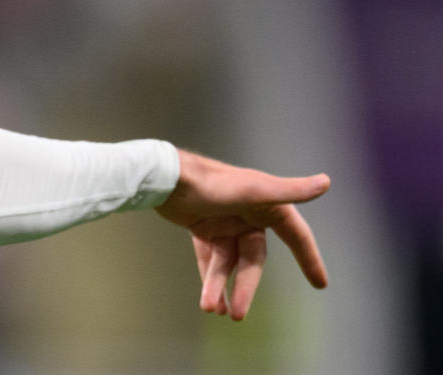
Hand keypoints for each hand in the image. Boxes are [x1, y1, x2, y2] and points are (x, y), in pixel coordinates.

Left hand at [155, 149, 328, 320]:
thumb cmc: (211, 182)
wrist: (165, 178)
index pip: (296, 236)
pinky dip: (209, 277)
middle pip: (252, 260)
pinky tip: (208, 300)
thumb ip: (290, 190)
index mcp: (267, 204)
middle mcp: (248, 214)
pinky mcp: (203, 227)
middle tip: (238, 315)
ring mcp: (225, 222)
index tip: (320, 283)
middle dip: (245, 287)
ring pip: (228, 263)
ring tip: (213, 310)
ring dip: (220, 286)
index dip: (309, 258)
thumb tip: (327, 182)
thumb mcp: (254, 189)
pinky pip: (210, 258)